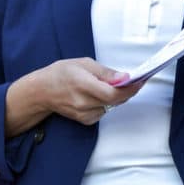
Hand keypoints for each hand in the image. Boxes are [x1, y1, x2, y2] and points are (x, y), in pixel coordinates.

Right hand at [5, 58, 144, 133]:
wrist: (42, 91)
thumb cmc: (61, 73)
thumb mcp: (84, 64)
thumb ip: (106, 72)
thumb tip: (125, 78)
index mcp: (82, 84)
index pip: (113, 93)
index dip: (130, 88)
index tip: (141, 80)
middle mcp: (83, 102)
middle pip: (116, 100)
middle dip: (128, 90)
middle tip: (136, 80)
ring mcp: (84, 114)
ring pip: (112, 106)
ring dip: (117, 96)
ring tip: (108, 84)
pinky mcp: (86, 120)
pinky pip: (105, 111)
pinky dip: (107, 102)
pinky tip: (97, 94)